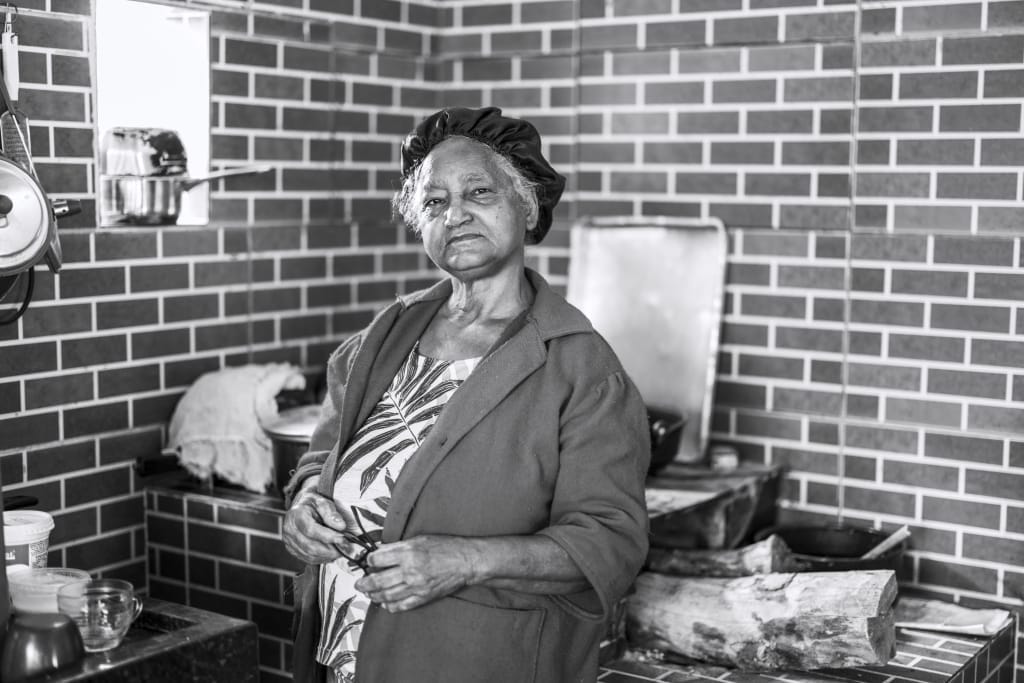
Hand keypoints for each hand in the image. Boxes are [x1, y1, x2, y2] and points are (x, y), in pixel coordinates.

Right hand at [282, 485, 354, 564]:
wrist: (301, 506)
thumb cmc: (312, 503)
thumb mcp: (323, 501)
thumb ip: (331, 513)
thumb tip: (340, 526)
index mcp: (296, 515)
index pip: (311, 530)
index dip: (328, 536)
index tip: (343, 538)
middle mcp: (290, 529)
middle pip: (310, 546)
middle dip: (331, 549)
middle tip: (346, 547)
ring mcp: (289, 541)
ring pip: (310, 555)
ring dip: (328, 556)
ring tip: (340, 550)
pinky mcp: (292, 549)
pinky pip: (308, 559)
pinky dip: (322, 558)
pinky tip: (331, 553)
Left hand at [354, 535, 481, 612]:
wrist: (465, 561)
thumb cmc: (445, 547)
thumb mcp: (420, 539)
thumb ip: (399, 546)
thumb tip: (380, 551)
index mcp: (408, 553)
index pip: (377, 558)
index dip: (369, 559)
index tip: (367, 560)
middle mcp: (410, 571)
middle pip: (377, 580)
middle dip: (364, 582)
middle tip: (359, 583)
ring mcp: (416, 586)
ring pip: (386, 595)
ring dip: (374, 595)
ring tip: (369, 593)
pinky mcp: (423, 597)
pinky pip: (401, 605)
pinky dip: (390, 605)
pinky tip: (385, 603)